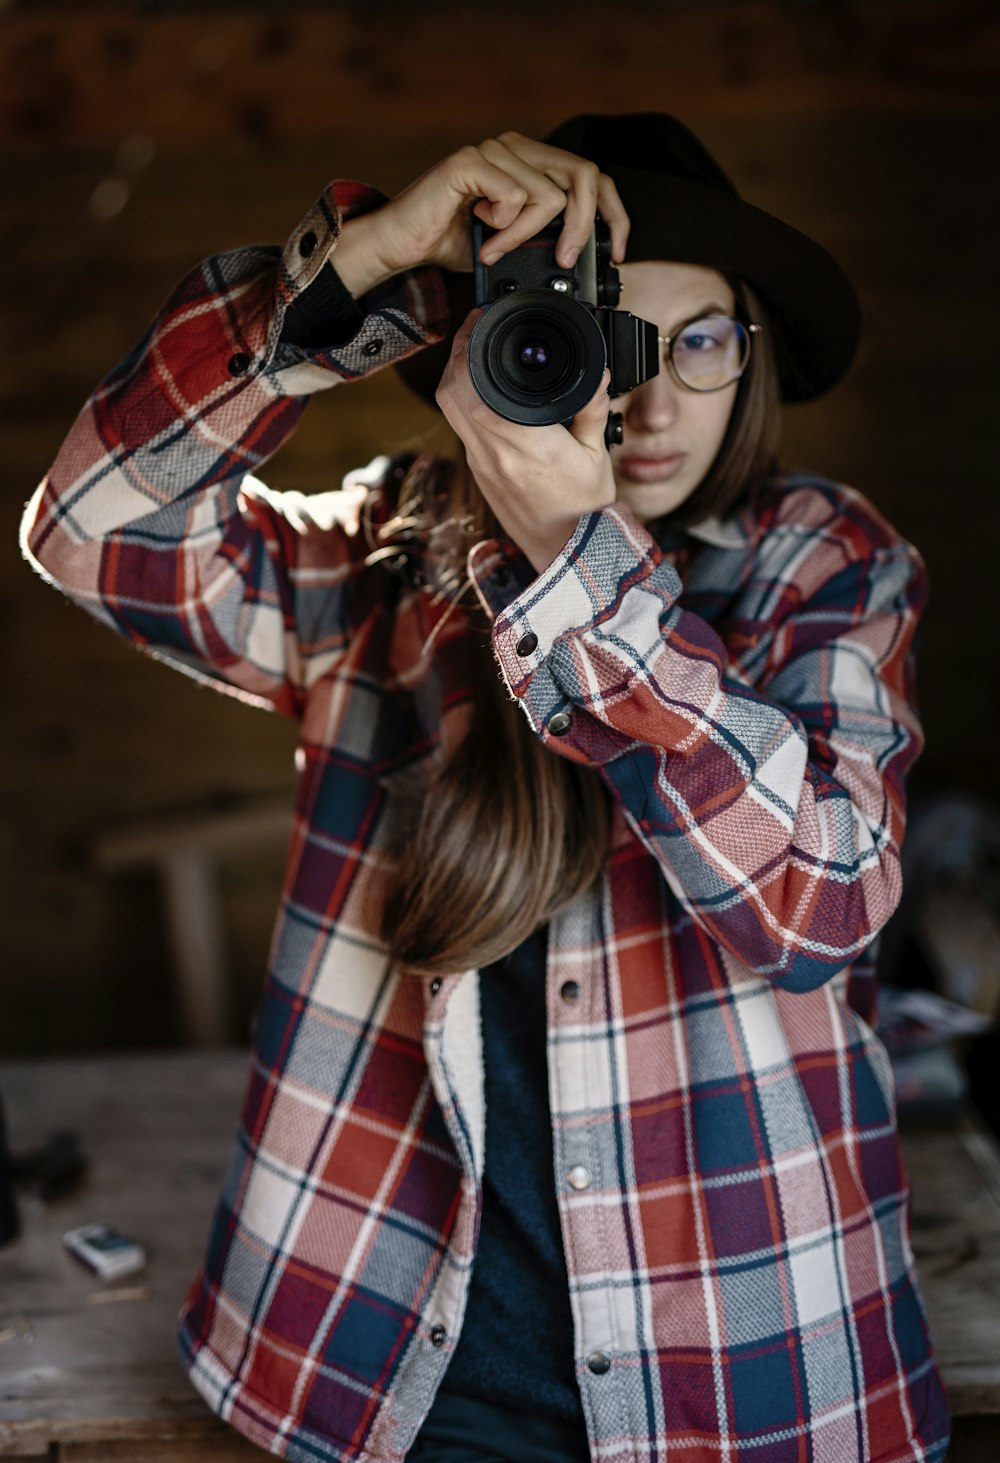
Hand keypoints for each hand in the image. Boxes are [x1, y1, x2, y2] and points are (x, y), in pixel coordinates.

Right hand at [333, 132, 629, 297]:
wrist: (401, 243)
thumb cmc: (450, 241)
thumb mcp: (513, 244)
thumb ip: (545, 239)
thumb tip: (580, 256)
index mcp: (530, 162)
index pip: (591, 176)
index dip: (613, 213)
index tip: (615, 253)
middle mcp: (516, 148)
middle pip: (584, 176)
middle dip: (581, 226)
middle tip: (564, 258)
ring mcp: (494, 150)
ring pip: (549, 195)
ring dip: (527, 235)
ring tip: (497, 248)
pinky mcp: (472, 161)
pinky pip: (516, 196)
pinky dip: (505, 228)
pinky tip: (481, 230)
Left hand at [435, 310, 617, 573]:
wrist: (568, 556)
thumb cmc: (585, 512)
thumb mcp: (597, 453)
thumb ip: (591, 408)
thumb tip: (594, 372)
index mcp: (523, 446)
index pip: (475, 388)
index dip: (469, 346)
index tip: (482, 319)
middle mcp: (493, 455)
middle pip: (450, 392)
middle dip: (457, 352)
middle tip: (477, 328)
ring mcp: (481, 466)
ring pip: (450, 409)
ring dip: (456, 376)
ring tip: (479, 351)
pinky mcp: (480, 473)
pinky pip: (462, 426)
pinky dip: (466, 400)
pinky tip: (486, 390)